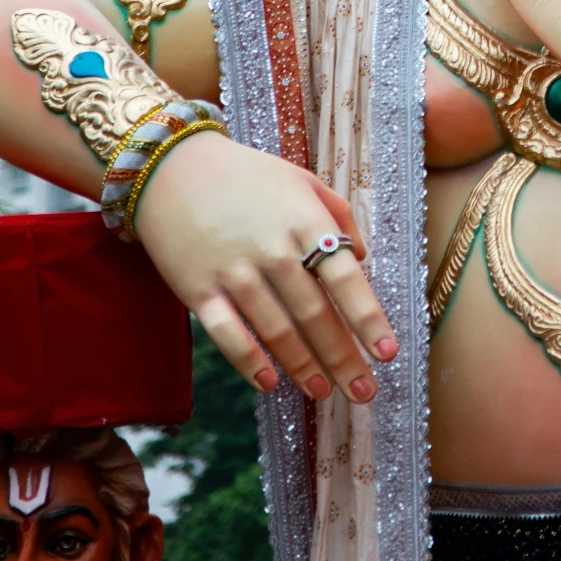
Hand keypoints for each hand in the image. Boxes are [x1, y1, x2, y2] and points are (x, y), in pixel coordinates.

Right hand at [134, 128, 397, 400]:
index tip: (388, 354)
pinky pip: (228, 334)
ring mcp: (235, 271)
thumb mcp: (301, 179)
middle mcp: (274, 249)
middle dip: (342, 358)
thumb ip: (338, 214)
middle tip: (363, 392)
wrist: (172, 168)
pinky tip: (269, 383)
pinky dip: (249, 361)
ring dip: (303, 366)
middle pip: (315, 314)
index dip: (368, 319)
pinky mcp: (199, 290)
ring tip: (323, 392)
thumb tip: (362, 258)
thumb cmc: (246, 175)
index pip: (345, 278)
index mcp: (305, 220)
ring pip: (276, 331)